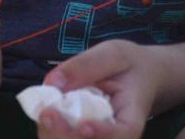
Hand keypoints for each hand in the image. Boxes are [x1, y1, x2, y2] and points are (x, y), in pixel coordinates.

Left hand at [38, 40, 161, 138]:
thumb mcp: (114, 54)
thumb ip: (87, 65)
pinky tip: (46, 113)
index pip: (122, 135)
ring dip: (55, 135)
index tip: (84, 126)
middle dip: (66, 136)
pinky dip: (51, 132)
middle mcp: (116, 138)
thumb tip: (53, 82)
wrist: (139, 76)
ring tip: (45, 112)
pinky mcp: (82, 138)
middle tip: (48, 114)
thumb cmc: (130, 64)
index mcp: (131, 119)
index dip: (102, 134)